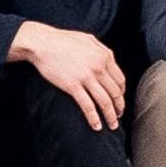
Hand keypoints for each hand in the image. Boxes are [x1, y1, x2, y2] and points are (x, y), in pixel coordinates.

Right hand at [10, 21, 125, 131]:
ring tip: (112, 126)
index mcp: (105, 56)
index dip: (122, 94)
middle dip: (119, 107)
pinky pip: (88, 106)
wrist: (43, 43)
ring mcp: (86, 77)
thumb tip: (109, 60)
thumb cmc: (64, 40)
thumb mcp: (89, 40)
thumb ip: (102, 50)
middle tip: (119, 116)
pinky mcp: (72, 86)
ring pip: (105, 102)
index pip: (120, 80)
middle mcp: (99, 67)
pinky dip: (94, 118)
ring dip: (111, 116)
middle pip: (115, 92)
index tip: (119, 101)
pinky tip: (96, 126)